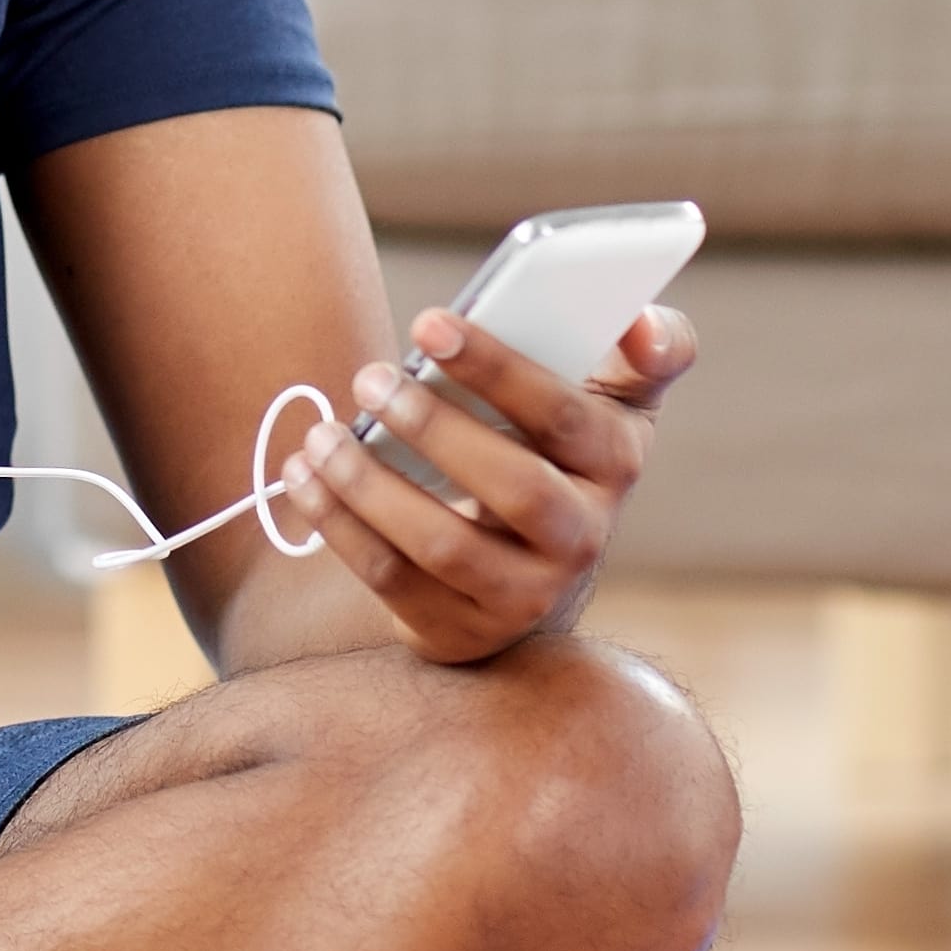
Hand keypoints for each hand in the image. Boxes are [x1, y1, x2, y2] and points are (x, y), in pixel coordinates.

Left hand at [297, 300, 693, 662]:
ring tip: (322, 436)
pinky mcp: (464, 629)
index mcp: (616, 462)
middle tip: (369, 377)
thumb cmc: (557, 452)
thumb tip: (644, 321)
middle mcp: (581, 537)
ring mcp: (525, 593)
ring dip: (370, 485)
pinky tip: (305, 478)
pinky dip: (340, 526)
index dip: (496, 367)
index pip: (564, 414)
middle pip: (512, 486)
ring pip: (443, 542)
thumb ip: (645, 350)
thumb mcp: (612, 399)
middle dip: (432, 427)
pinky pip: (393, 580)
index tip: (427, 322)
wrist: (533, 566)